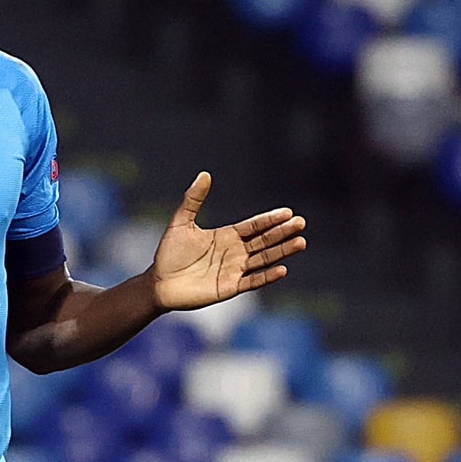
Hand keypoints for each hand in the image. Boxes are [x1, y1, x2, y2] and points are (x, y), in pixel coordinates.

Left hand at [151, 172, 307, 310]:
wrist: (159, 282)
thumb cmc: (169, 253)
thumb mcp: (181, 222)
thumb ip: (193, 199)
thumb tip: (204, 174)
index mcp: (227, 236)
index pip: (254, 226)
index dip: (270, 220)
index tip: (288, 212)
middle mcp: (235, 252)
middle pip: (264, 240)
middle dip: (282, 232)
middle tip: (300, 223)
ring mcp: (234, 270)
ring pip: (264, 259)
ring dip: (282, 251)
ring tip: (300, 242)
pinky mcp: (230, 287)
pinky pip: (252, 281)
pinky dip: (267, 276)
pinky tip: (282, 269)